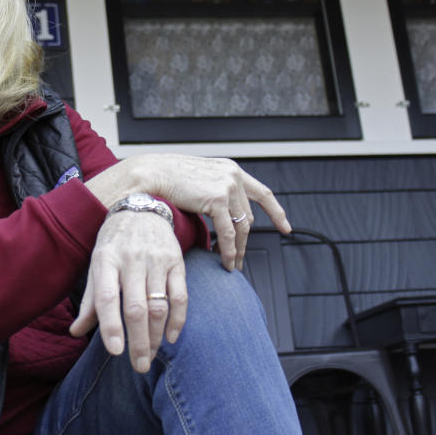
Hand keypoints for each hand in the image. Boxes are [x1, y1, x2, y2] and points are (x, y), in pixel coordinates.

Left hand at [69, 210, 185, 372]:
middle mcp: (131, 260)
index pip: (107, 298)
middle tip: (139, 366)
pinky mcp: (176, 261)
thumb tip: (76, 331)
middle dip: (138, 341)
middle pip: (136, 308)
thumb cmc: (113, 243)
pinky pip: (180, 296)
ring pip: (158, 306)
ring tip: (150, 355)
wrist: (141, 208)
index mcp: (105, 260)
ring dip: (156, 336)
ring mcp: (155, 260)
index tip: (115, 352)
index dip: (111, 326)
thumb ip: (90, 300)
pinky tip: (171, 337)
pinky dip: (177, 320)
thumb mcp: (96, 265)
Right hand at [84, 155, 289, 270]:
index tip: (285, 227)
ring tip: (232, 264)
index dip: (275, 212)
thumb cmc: (165, 178)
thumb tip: (219, 211)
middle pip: (247, 216)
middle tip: (240, 259)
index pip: (262, 193)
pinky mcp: (218, 198)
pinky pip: (228, 232)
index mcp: (230, 170)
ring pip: (241, 227)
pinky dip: (228, 250)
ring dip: (238, 249)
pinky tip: (225, 261)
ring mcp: (227, 186)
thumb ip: (212, 191)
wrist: (150, 174)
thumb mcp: (197, 180)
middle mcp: (233, 176)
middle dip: (245, 242)